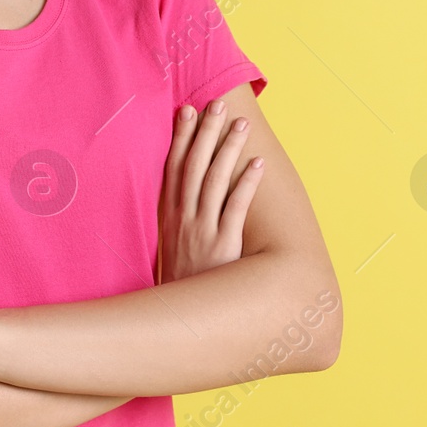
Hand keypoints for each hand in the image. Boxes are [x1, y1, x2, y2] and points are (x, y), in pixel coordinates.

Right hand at [157, 98, 265, 283]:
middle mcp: (183, 219)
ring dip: (228, 150)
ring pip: (216, 181)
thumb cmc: (182, 282)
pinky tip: (258, 165)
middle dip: (205, 133)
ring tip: (242, 125)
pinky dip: (247, 185)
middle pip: (194, 167)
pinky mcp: (223, 246)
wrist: (180, 322)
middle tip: (216, 104)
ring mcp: (202, 231)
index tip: (187, 111)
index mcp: (168, 216)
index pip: (173, 168)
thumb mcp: (169, 249)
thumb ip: (176, 222)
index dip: (181, 138)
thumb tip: (181, 196)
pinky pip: (236, 209)